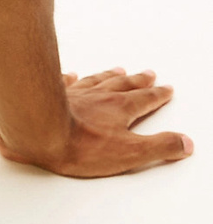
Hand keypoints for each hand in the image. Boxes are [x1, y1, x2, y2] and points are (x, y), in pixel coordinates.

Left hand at [0, 67, 194, 176]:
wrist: (37, 131)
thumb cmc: (81, 145)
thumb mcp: (130, 153)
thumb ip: (159, 147)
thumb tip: (185, 143)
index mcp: (119, 109)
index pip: (144, 100)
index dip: (157, 95)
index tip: (166, 88)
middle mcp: (99, 96)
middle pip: (122, 85)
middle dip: (138, 81)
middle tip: (149, 73)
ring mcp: (75, 93)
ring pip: (96, 81)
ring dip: (109, 76)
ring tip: (118, 70)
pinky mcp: (50, 95)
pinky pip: (64, 83)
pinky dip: (70, 78)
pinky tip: (71, 74)